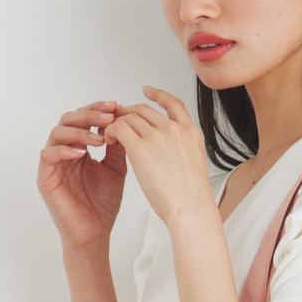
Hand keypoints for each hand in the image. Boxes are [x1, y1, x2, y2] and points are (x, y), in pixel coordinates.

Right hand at [37, 100, 127, 250]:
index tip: (116, 105)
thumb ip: (118, 147)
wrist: (95, 234)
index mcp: (80, 148)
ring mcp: (53, 164)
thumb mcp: (116, 169)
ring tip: (99, 139)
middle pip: (69, 119)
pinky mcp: (45, 177)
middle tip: (109, 116)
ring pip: (58, 133)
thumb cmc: (102, 206)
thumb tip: (124, 121)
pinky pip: (48, 155)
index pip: (84, 119)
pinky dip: (65, 150)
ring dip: (80, 131)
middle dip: (90, 115)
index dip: (98, 109)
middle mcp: (64, 152)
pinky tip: (82, 153)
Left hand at [104, 87, 212, 227]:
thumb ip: (182, 152)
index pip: (173, 104)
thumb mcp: (194, 166)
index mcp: (190, 133)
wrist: (191, 209)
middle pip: (144, 110)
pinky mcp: (141, 148)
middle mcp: (174, 130)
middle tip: (116, 119)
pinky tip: (108, 140)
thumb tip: (169, 155)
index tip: (148, 91)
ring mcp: (158, 137)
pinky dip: (110, 131)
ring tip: (108, 134)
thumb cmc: (192, 198)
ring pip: (129, 117)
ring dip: (116, 122)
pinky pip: (118, 129)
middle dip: (127, 112)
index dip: (159, 95)